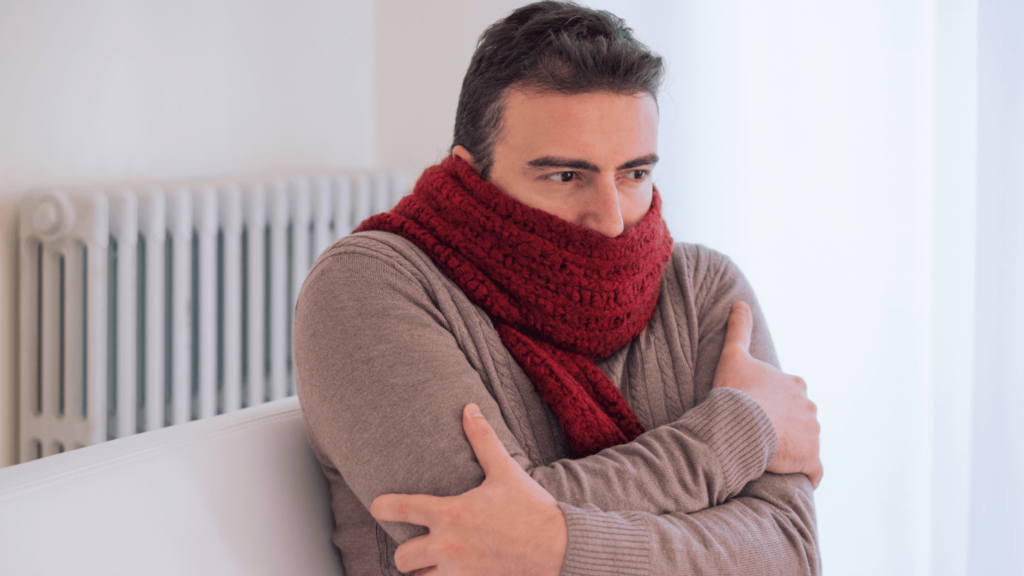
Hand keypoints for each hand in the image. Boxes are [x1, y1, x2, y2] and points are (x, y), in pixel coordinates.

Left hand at [370, 403, 567, 575]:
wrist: (560, 549)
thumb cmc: (532, 509)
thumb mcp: (505, 471)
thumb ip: (482, 440)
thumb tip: (469, 408)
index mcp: (451, 513)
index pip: (401, 509)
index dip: (383, 507)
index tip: (378, 507)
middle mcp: (448, 545)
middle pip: (402, 558)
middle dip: (406, 552)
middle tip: (416, 546)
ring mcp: (459, 573)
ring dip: (424, 573)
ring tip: (434, 564)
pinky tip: (456, 574)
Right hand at [712, 301, 822, 487]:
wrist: (742, 421)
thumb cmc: (737, 390)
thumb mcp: (734, 355)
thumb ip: (740, 329)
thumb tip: (740, 303)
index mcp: (796, 384)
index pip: (791, 395)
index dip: (775, 403)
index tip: (758, 410)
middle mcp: (810, 407)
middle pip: (801, 418)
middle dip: (787, 426)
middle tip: (761, 434)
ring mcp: (813, 434)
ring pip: (807, 442)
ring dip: (794, 448)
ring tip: (770, 456)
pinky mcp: (811, 459)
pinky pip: (814, 470)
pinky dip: (808, 473)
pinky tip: (795, 476)